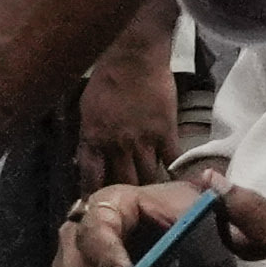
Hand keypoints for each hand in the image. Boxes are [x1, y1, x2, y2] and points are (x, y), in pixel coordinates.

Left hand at [76, 21, 187, 191]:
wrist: (134, 58)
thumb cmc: (107, 78)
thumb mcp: (86, 110)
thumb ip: (88, 138)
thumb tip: (85, 160)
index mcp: (93, 139)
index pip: (91, 178)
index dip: (92, 197)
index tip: (95, 208)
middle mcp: (117, 146)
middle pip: (121, 183)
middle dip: (124, 198)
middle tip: (129, 208)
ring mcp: (143, 141)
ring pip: (146, 178)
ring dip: (149, 189)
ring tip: (154, 201)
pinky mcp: (166, 133)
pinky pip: (172, 161)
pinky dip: (175, 174)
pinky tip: (179, 184)